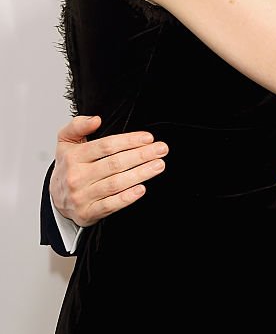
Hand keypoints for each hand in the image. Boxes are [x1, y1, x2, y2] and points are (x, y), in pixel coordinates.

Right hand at [50, 115, 167, 225]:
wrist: (56, 198)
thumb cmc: (68, 167)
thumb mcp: (66, 142)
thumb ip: (77, 125)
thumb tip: (95, 120)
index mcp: (73, 157)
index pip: (105, 146)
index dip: (129, 141)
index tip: (148, 138)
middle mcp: (76, 176)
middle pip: (114, 164)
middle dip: (141, 155)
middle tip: (161, 150)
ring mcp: (82, 196)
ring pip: (115, 183)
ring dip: (141, 174)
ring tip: (158, 165)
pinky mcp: (87, 213)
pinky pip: (110, 205)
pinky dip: (127, 197)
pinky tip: (141, 189)